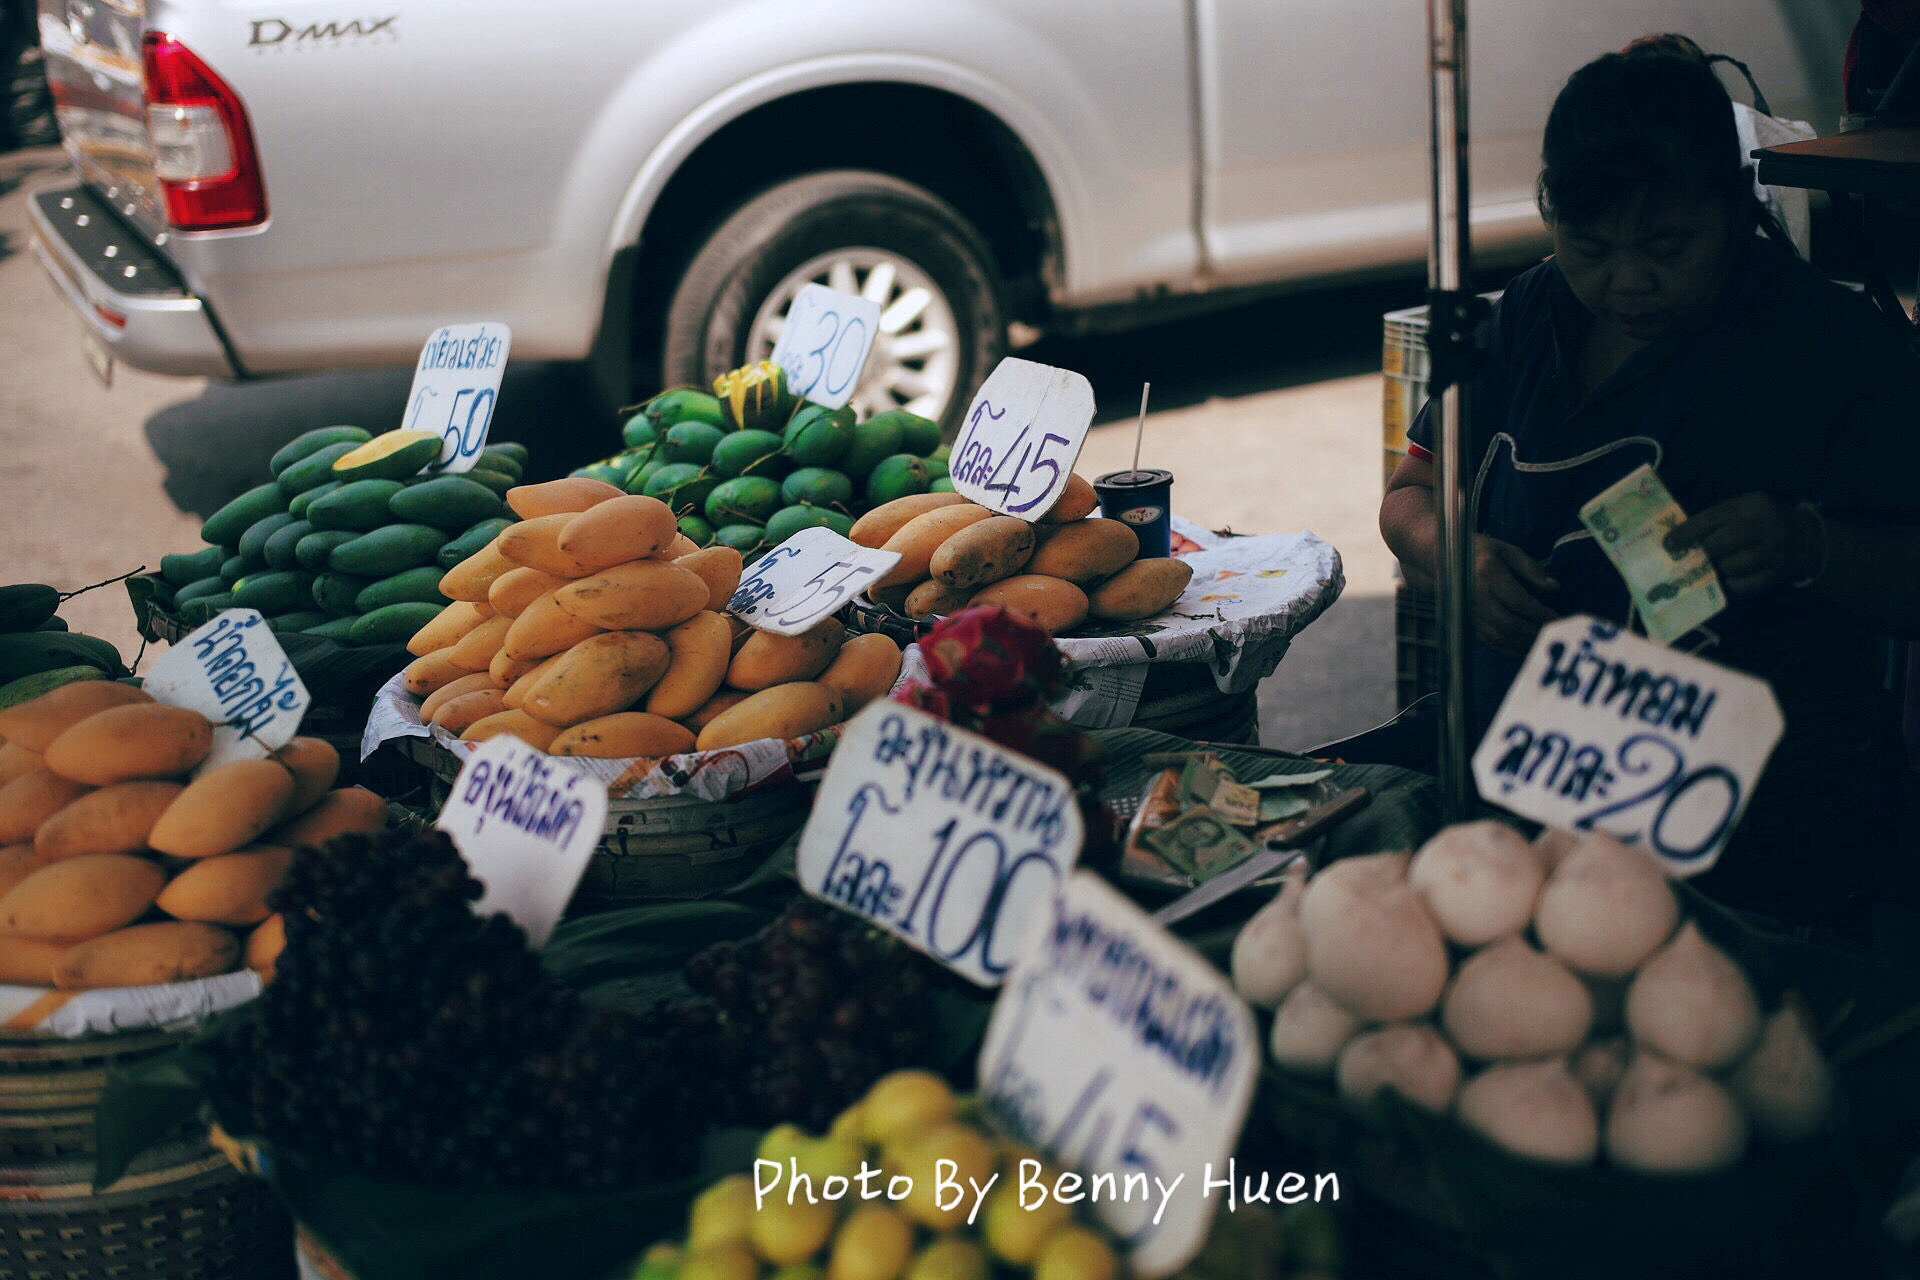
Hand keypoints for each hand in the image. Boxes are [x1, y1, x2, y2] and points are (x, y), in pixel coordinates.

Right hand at [1471, 535, 1560, 654]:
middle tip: (1555, 635)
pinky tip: (1526, 648)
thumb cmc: (1479, 553)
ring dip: (1524, 644)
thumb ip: (1530, 568)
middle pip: (1508, 623)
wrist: (1441, 561)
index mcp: (1487, 574)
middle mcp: (1476, 596)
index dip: (1539, 613)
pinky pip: (1490, 642)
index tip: (1558, 619)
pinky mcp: (1469, 623)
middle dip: (1534, 633)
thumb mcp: (1506, 550)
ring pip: (1499, 637)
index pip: (1517, 600)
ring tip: (1545, 644)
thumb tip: (1554, 587)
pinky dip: (1510, 649)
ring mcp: (1470, 612)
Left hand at [1663, 493, 1819, 596]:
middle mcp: (1766, 526)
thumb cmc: (1762, 522)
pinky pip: (1746, 585)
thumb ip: (1717, 520)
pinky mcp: (1778, 573)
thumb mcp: (1745, 509)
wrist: (1807, 539)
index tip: (1668, 543)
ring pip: (1736, 564)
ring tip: (1714, 567)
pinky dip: (1730, 585)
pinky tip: (1725, 580)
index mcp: (1753, 505)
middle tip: (1693, 557)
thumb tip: (1679, 539)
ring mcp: (1775, 551)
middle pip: (1726, 540)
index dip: (1689, 531)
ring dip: (1718, 569)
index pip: (1715, 516)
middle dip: (1704, 551)